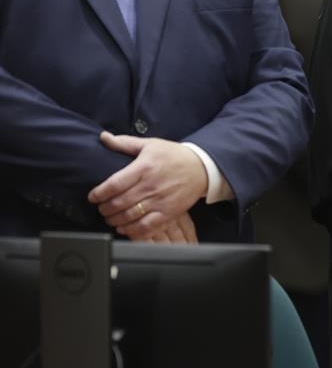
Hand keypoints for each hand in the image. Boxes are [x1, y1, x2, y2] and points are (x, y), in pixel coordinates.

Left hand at [88, 132, 208, 238]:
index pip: (114, 184)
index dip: (99, 193)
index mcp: (144, 167)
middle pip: (118, 203)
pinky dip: (131, 230)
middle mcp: (150, 185)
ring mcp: (160, 200)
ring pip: (129, 216)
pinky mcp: (168, 212)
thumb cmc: (174, 155)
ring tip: (110, 217)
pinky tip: (125, 227)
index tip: (93, 196)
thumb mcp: (150, 144)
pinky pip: (146, 226)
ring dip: (114, 220)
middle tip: (101, 208)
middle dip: (104, 208)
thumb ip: (124, 143)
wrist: (202, 167)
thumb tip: (104, 137)